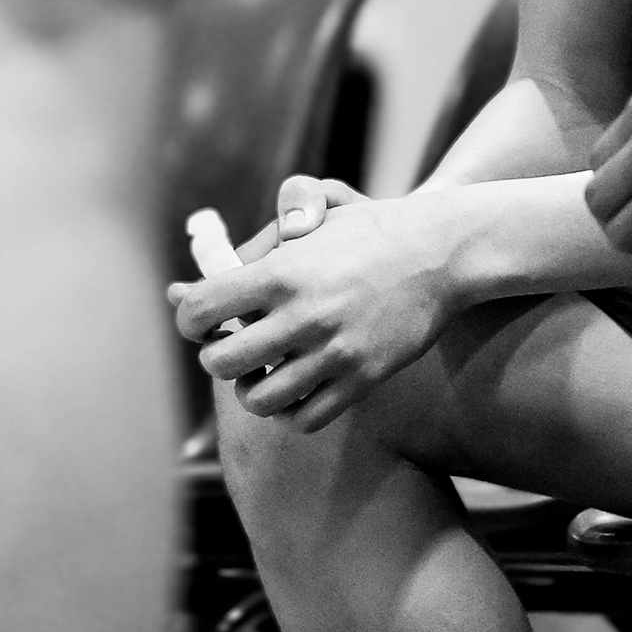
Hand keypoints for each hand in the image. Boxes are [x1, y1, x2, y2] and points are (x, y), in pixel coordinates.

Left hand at [168, 178, 458, 427]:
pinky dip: (291, 411)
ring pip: (259, 400)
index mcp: (282, 272)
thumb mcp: (316, 213)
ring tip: (264, 370)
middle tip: (234, 344)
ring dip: (252, 388)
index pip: (200, 311)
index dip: (189, 320)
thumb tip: (188, 287)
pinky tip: (298, 386)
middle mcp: (303, 316)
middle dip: (219, 356)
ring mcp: (334, 353)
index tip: (201, 320)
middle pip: (221, 363)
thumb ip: (252, 244)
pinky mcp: (361, 380)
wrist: (442, 252)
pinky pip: (304, 419)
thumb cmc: (371, 229)